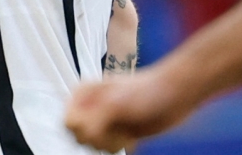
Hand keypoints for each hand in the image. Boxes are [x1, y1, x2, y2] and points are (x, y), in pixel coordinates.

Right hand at [64, 68, 190, 151]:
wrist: (173, 96)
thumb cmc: (144, 92)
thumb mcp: (115, 103)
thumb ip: (94, 120)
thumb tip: (85, 136)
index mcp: (83, 94)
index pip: (69, 122)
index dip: (84, 128)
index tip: (102, 122)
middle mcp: (90, 107)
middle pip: (79, 137)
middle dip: (99, 137)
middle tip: (116, 126)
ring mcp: (104, 120)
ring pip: (94, 146)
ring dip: (112, 143)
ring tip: (127, 130)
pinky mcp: (117, 133)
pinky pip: (109, 149)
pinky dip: (121, 146)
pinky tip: (133, 136)